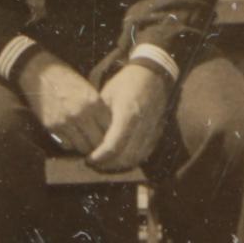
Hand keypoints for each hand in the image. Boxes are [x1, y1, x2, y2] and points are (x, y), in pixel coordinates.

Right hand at [19, 50, 109, 159]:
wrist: (38, 71)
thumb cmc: (65, 78)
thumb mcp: (87, 89)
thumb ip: (98, 108)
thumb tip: (108, 127)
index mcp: (94, 102)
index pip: (111, 129)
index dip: (111, 134)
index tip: (110, 136)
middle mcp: (81, 114)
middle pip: (98, 141)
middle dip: (100, 144)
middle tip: (99, 144)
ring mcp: (65, 121)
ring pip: (83, 147)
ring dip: (86, 147)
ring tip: (86, 142)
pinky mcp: (51, 126)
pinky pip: (67, 145)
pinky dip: (71, 144)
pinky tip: (72, 138)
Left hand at [91, 59, 173, 173]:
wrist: (153, 77)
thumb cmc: (125, 83)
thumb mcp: (106, 95)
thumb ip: (99, 117)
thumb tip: (86, 137)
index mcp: (128, 115)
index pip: (114, 145)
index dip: (100, 156)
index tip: (88, 159)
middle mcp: (143, 126)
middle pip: (125, 157)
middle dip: (107, 164)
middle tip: (92, 163)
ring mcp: (152, 132)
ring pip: (136, 158)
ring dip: (118, 165)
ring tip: (102, 163)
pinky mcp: (157, 135)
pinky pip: (144, 154)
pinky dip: (130, 161)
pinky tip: (117, 159)